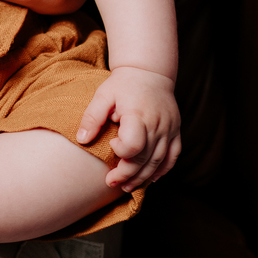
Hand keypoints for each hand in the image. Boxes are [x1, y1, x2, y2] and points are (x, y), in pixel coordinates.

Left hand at [75, 67, 181, 191]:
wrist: (149, 71)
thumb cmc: (123, 84)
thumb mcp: (103, 95)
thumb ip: (92, 117)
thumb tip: (81, 140)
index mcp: (138, 114)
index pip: (134, 144)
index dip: (121, 151)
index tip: (111, 144)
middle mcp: (157, 124)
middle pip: (145, 158)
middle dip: (127, 174)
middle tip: (111, 182)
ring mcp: (169, 128)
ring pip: (159, 162)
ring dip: (142, 177)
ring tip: (126, 186)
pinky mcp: (176, 131)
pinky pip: (173, 156)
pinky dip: (163, 170)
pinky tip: (151, 179)